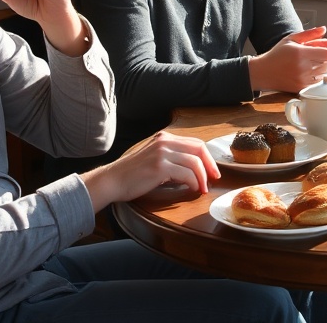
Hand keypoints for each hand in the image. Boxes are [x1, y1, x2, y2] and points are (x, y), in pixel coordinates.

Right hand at [80, 131, 219, 211]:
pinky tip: (193, 189)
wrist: (112, 180)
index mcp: (164, 138)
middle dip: (210, 165)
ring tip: (202, 188)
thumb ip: (172, 159)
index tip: (212, 171)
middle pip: (198, 149)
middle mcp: (165, 141)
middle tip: (214, 178)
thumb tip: (194, 169)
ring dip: (202, 177)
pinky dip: (194, 182)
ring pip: (194, 162)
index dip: (207, 157)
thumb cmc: (132, 174)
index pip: (195, 143)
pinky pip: (186, 173)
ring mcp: (162, 153)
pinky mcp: (160, 166)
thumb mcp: (154, 159)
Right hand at [248, 26, 326, 93]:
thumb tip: (324, 29)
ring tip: (308, 64)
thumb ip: (309, 33)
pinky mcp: (301, 88)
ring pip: (324, 74)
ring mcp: (302, 80)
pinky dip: (315, 77)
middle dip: (324, 59)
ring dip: (320, 68)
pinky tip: (306, 73)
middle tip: (314, 56)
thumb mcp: (291, 39)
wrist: (264, 72)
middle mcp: (303, 68)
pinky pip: (317, 83)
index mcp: (301, 53)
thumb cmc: (277, 54)